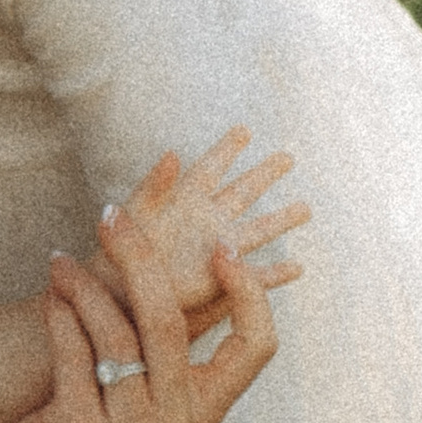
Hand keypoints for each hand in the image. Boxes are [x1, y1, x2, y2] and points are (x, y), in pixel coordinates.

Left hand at [0, 206, 276, 422]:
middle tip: (111, 215)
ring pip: (114, 333)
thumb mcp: (151, 392)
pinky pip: (73, 353)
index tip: (224, 245)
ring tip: (59, 260)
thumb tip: (199, 258)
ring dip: (82, 286)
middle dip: (137, 258)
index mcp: (209, 407)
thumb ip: (172, 344)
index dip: (250, 294)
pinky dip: (60, 315)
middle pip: (169, 321)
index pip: (258, 346)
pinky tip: (50, 294)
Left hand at [98, 130, 307, 324]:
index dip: (227, 149)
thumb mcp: (134, 212)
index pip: (211, 168)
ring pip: (258, 231)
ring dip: (282, 220)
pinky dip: (276, 274)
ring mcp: (217, 249)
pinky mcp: (220, 280)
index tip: (244, 130)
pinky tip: (297, 269)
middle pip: (243, 192)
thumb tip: (172, 153)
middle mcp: (206, 220)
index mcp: (185, 199)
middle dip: (265, 175)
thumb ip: (153, 184)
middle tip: (287, 157)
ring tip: (305, 208)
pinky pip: (254, 276)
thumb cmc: (119, 251)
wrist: (116, 291)